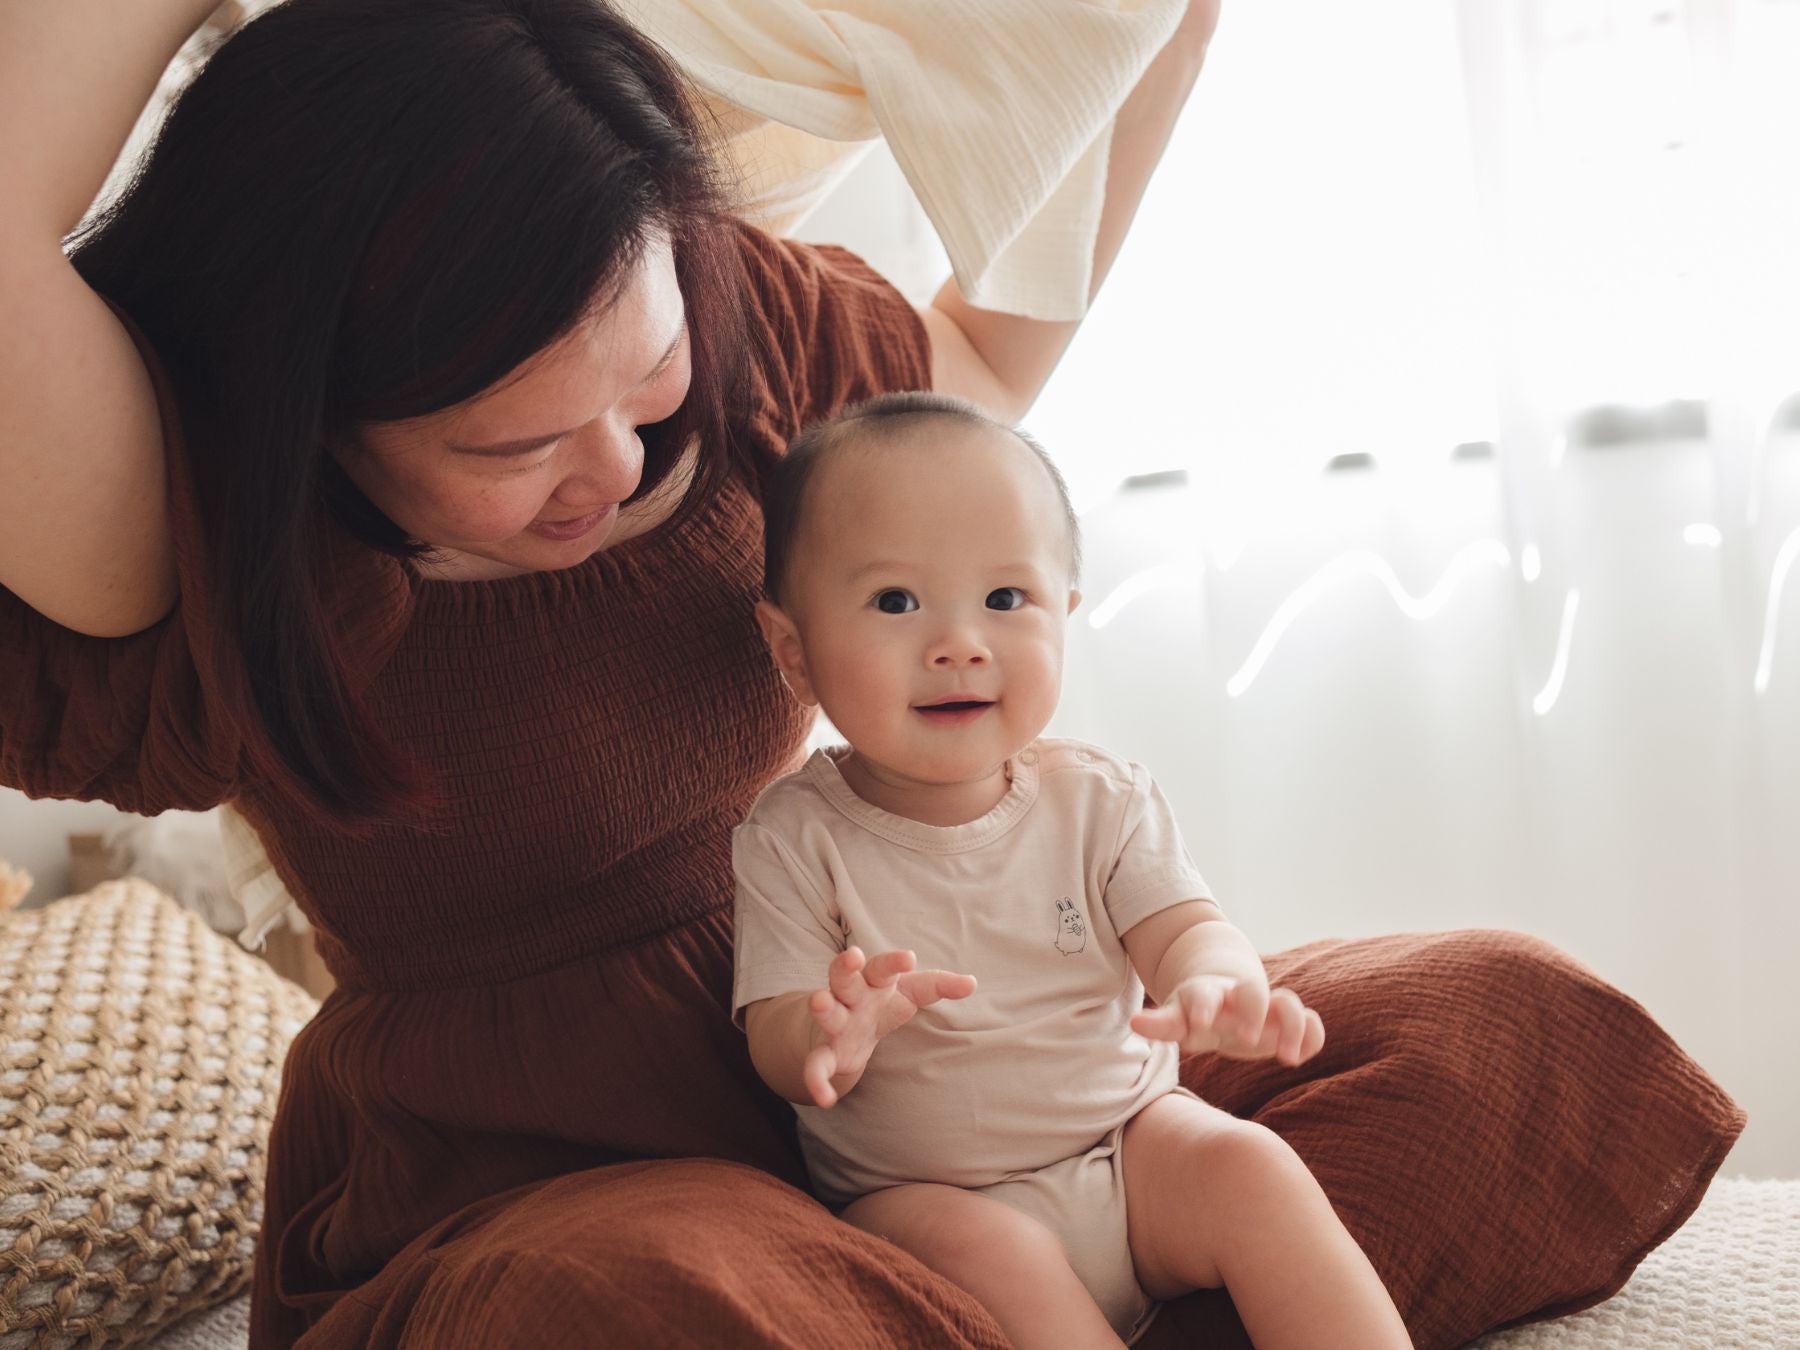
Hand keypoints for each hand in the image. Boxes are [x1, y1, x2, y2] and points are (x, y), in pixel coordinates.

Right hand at [804, 947, 976, 1107]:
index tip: (910, 958)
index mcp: (873, 981)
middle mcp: (851, 997)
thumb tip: (972, 982)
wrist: (840, 1028)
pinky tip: (824, 1098)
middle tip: (852, 957)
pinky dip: (816, 1079)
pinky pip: (817, 1064)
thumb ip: (938, 986)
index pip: (882, 967)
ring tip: (820, 1002)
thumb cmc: (881, 1002)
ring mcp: (836, 1023)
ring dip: (823, 1007)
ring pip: (827, 1012)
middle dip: (846, 967)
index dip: (894, 962)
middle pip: (845, 978)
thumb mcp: (909, 992)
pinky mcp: (827, 1052)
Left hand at [1131, 975, 1323, 1066]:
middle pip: (1251, 991)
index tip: (1201, 1026)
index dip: (1203, 1007)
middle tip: (1247, 1039)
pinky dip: (1312, 1035)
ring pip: (1287, 1002)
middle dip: (1252, 1012)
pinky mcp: (1289, 1023)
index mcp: (1208, 995)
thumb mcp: (1179, 1020)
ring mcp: (1268, 1008)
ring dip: (1291, 1026)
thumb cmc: (1198, 1015)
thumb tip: (1135, 1022)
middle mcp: (1240, 997)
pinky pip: (1311, 1022)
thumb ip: (1161, 1024)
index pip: (1204, 995)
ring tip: (1287, 1059)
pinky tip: (1301, 1055)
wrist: (1228, 999)